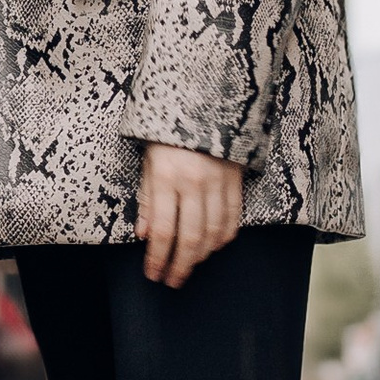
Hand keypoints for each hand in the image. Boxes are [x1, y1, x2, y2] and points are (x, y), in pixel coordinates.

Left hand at [138, 142, 244, 288]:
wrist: (203, 99)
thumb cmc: (167, 132)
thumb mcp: (148, 161)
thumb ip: (147, 199)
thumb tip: (144, 235)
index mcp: (167, 176)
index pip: (163, 230)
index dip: (158, 258)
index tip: (153, 274)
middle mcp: (194, 182)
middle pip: (191, 238)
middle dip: (181, 265)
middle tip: (172, 281)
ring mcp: (218, 181)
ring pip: (214, 233)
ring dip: (202, 256)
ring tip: (190, 266)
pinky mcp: (236, 179)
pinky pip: (233, 217)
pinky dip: (223, 237)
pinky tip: (212, 246)